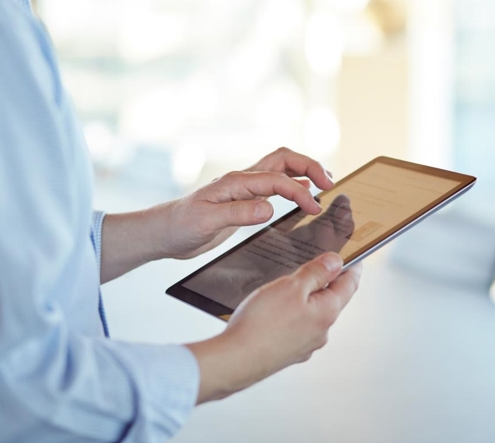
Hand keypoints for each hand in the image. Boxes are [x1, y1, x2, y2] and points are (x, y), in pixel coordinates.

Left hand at [153, 147, 334, 259]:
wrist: (164, 232)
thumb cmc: (180, 225)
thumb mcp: (207, 222)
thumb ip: (239, 213)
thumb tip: (268, 208)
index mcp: (235, 182)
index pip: (277, 180)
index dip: (299, 192)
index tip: (314, 208)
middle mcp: (242, 179)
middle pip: (284, 159)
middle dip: (310, 166)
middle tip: (330, 183)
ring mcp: (244, 188)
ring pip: (281, 168)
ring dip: (304, 172)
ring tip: (325, 183)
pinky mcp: (244, 199)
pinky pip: (274, 184)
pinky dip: (294, 184)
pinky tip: (304, 193)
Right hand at [185, 252, 362, 402]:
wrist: (235, 360)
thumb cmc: (262, 324)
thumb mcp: (291, 286)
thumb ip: (316, 272)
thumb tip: (337, 262)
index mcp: (327, 312)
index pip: (349, 285)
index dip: (352, 268)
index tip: (355, 259)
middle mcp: (321, 332)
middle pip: (330, 300)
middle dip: (323, 284)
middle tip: (313, 267)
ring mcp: (305, 345)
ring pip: (311, 315)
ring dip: (304, 301)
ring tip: (284, 290)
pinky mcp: (288, 353)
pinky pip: (295, 328)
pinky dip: (289, 317)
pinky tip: (272, 313)